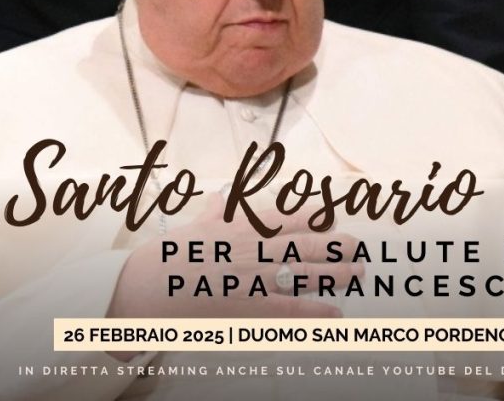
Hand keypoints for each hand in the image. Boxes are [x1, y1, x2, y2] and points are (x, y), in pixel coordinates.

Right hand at [107, 193, 360, 319]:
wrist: (146, 287)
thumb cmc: (170, 255)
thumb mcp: (195, 226)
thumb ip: (215, 210)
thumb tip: (224, 191)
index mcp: (241, 227)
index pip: (285, 216)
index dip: (313, 214)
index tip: (334, 211)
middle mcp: (253, 249)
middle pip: (304, 244)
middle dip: (334, 244)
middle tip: (358, 245)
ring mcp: (253, 277)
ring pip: (303, 272)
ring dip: (334, 273)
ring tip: (358, 272)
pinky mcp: (247, 306)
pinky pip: (288, 308)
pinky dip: (314, 310)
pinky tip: (335, 313)